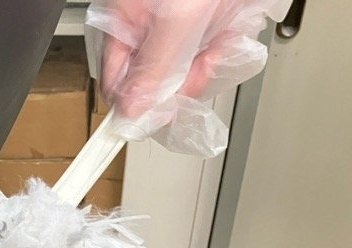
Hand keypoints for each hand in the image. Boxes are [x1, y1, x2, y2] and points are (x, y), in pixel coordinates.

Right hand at [87, 0, 291, 151]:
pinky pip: (209, 51)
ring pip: (188, 69)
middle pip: (157, 82)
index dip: (142, 106)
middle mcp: (142, 27)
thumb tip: (132, 113)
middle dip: (188, 76)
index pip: (119, 87)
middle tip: (208, 57)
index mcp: (121, 24)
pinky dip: (226, 42)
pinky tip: (231, 26)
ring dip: (213, 58)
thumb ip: (153, 69)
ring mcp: (172, 24)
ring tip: (225, 31)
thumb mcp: (175, 20)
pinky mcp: (199, 21)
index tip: (159, 123)